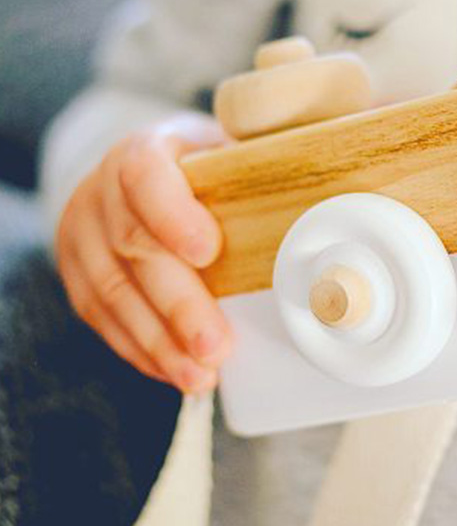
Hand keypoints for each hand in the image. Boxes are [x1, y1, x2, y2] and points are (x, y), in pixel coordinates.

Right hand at [55, 113, 232, 393]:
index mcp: (142, 150)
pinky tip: (175, 370)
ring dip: (160, 342)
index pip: (145, 175)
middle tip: (216, 345)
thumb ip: (257, 173)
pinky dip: (142, 350)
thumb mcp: (228, 154)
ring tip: (201, 375)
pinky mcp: (76, 274)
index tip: (208, 251)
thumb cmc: (205, 170)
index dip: (172, 214)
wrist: (144, 176)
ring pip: (113, 293)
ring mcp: (82, 234)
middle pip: (135, 248)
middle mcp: (102, 190)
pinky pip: (102, 318)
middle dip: (178, 304)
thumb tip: (311, 208)